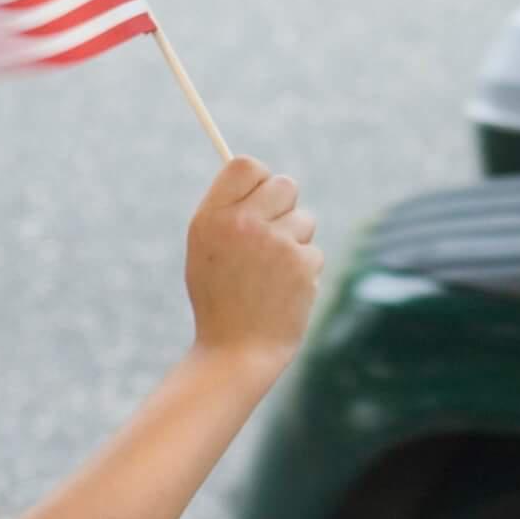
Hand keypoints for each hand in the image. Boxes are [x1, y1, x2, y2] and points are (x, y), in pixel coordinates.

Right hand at [184, 157, 322, 370]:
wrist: (235, 352)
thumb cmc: (219, 301)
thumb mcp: (206, 252)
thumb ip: (227, 213)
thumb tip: (259, 177)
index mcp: (211, 218)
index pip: (246, 165)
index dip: (258, 179)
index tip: (260, 197)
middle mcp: (243, 224)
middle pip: (284, 184)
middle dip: (285, 206)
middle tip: (273, 235)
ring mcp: (275, 243)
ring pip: (305, 219)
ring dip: (295, 242)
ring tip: (271, 275)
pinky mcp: (302, 263)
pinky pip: (313, 251)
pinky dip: (303, 271)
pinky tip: (283, 293)